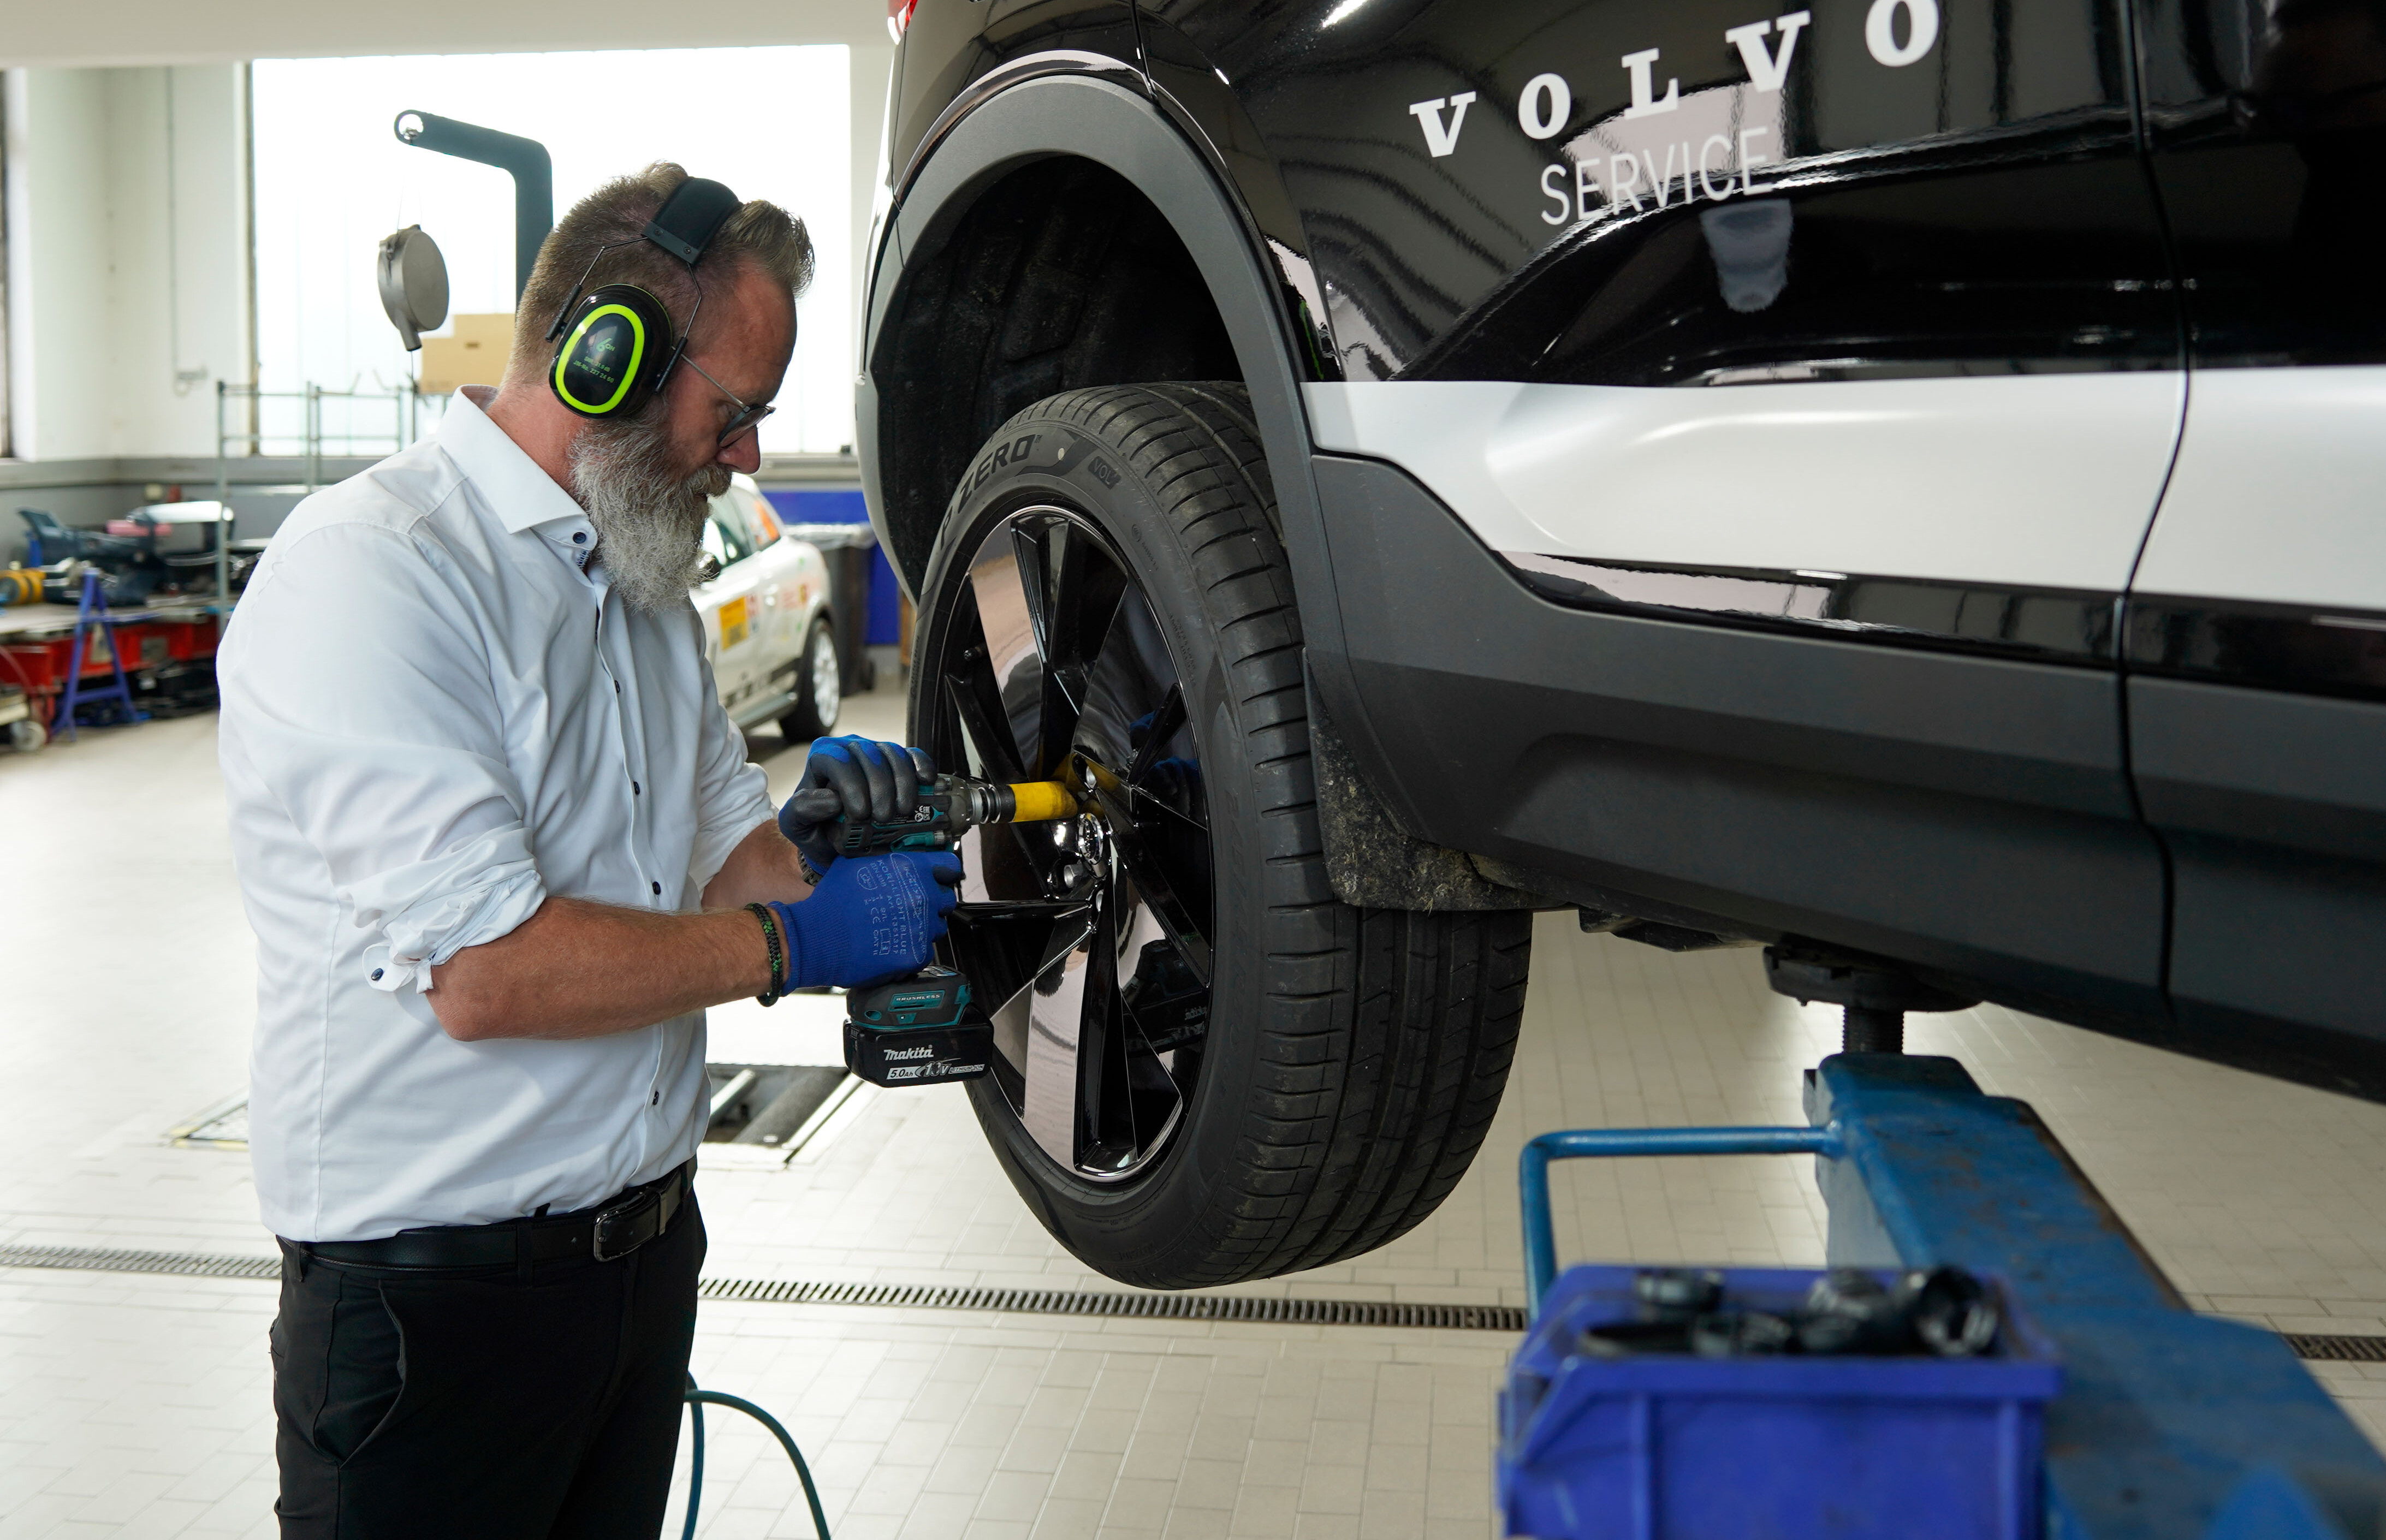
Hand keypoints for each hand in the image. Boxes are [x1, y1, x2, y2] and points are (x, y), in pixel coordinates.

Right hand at [766, 850, 961, 988]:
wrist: (818, 937)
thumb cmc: (832, 901)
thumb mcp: (856, 863)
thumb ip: (885, 858)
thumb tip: (895, 856)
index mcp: (911, 869)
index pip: (949, 866)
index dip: (943, 871)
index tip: (939, 877)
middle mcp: (922, 896)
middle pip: (945, 899)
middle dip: (931, 901)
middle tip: (908, 906)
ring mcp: (921, 927)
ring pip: (936, 927)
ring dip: (922, 926)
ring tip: (896, 927)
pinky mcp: (915, 954)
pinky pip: (925, 951)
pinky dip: (912, 949)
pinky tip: (892, 945)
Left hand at [778, 737, 936, 873]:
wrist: (837, 840)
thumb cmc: (815, 829)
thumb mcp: (796, 825)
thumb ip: (802, 810)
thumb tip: (832, 800)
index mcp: (822, 756)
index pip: (837, 760)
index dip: (851, 785)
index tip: (860, 814)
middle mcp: (849, 747)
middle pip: (869, 756)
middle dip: (880, 788)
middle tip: (884, 817)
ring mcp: (875, 750)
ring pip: (893, 754)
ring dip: (903, 782)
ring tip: (904, 810)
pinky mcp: (898, 759)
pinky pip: (912, 754)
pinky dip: (921, 765)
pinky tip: (926, 780)